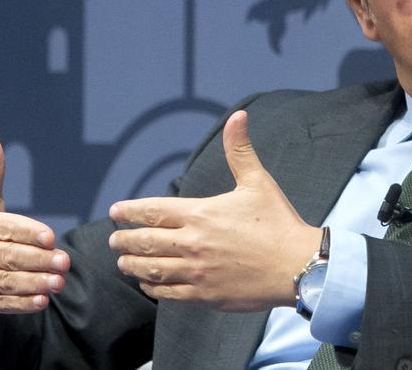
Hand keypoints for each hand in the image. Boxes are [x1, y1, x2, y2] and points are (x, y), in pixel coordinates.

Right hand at [0, 126, 70, 317]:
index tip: (50, 238)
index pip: (2, 228)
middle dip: (37, 260)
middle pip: (6, 257)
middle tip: (64, 262)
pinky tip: (41, 301)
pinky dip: (20, 304)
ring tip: (59, 282)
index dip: (26, 233)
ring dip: (33, 284)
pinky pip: (0, 303)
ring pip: (5, 282)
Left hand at [108, 110, 320, 311]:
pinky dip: (152, 287)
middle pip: (144, 241)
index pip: (152, 211)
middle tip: (113, 240)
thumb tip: (238, 116)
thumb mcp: (257, 182)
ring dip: (132, 265)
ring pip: (151, 269)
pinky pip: (168, 293)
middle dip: (124, 240)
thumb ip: (239, 150)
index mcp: (201, 213)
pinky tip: (148, 284)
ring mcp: (197, 271)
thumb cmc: (278, 223)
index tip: (115, 212)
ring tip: (123, 263)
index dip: (129, 211)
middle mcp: (193, 243)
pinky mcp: (204, 295)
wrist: (297, 266)